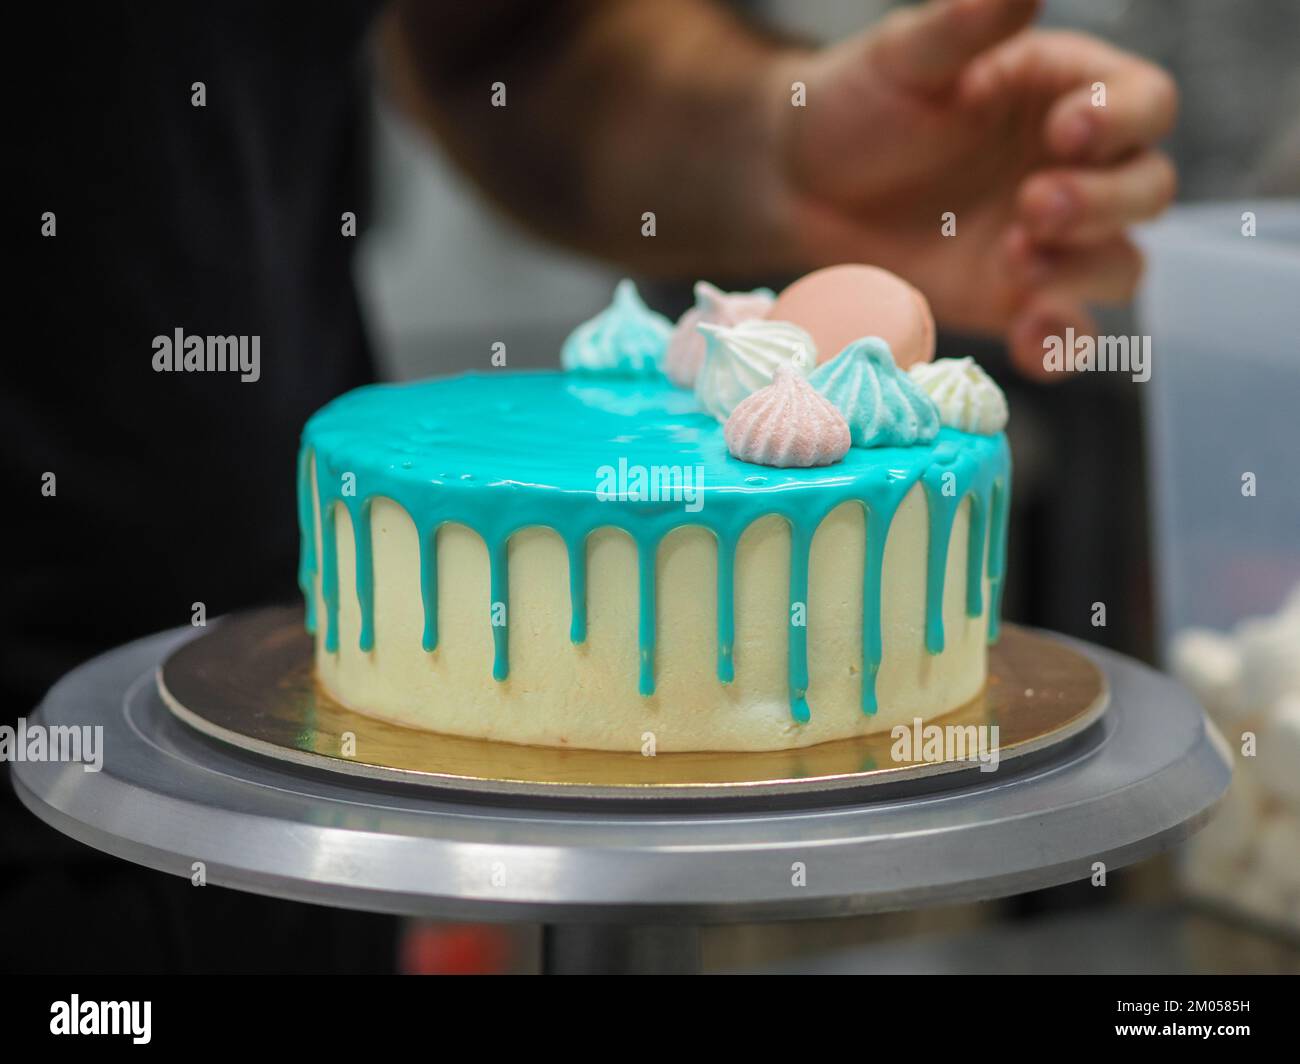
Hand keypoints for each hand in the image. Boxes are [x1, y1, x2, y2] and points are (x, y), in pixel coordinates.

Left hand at [773, 0, 1177, 375]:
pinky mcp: (1012, 302)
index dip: (1121, 117)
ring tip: (1014, 262)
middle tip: (1034, 206)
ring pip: (1118, 264)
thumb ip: (964, 26)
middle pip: (1146, 190)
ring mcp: (1049, 242)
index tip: (1064, 132)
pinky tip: (1031, 344)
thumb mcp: (904, 57)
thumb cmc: (860, 104)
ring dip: (1082, 271)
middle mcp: (1076, 169)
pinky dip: (1059, 344)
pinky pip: (1063, 332)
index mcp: (1067, 93)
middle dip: (1103, 202)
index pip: (1141, 102)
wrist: (798, 182)